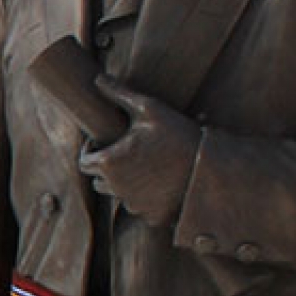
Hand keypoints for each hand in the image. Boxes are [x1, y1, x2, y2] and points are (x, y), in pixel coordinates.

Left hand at [80, 77, 198, 224]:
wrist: (210, 164)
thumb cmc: (177, 133)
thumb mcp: (149, 108)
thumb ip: (119, 94)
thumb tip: (98, 78)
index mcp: (107, 163)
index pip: (84, 162)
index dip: (93, 151)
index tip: (105, 143)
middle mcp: (115, 188)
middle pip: (99, 180)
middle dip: (107, 168)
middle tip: (126, 154)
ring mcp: (133, 204)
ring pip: (118, 194)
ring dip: (124, 183)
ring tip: (143, 166)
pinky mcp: (151, 216)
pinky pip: (139, 207)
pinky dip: (144, 197)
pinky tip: (158, 182)